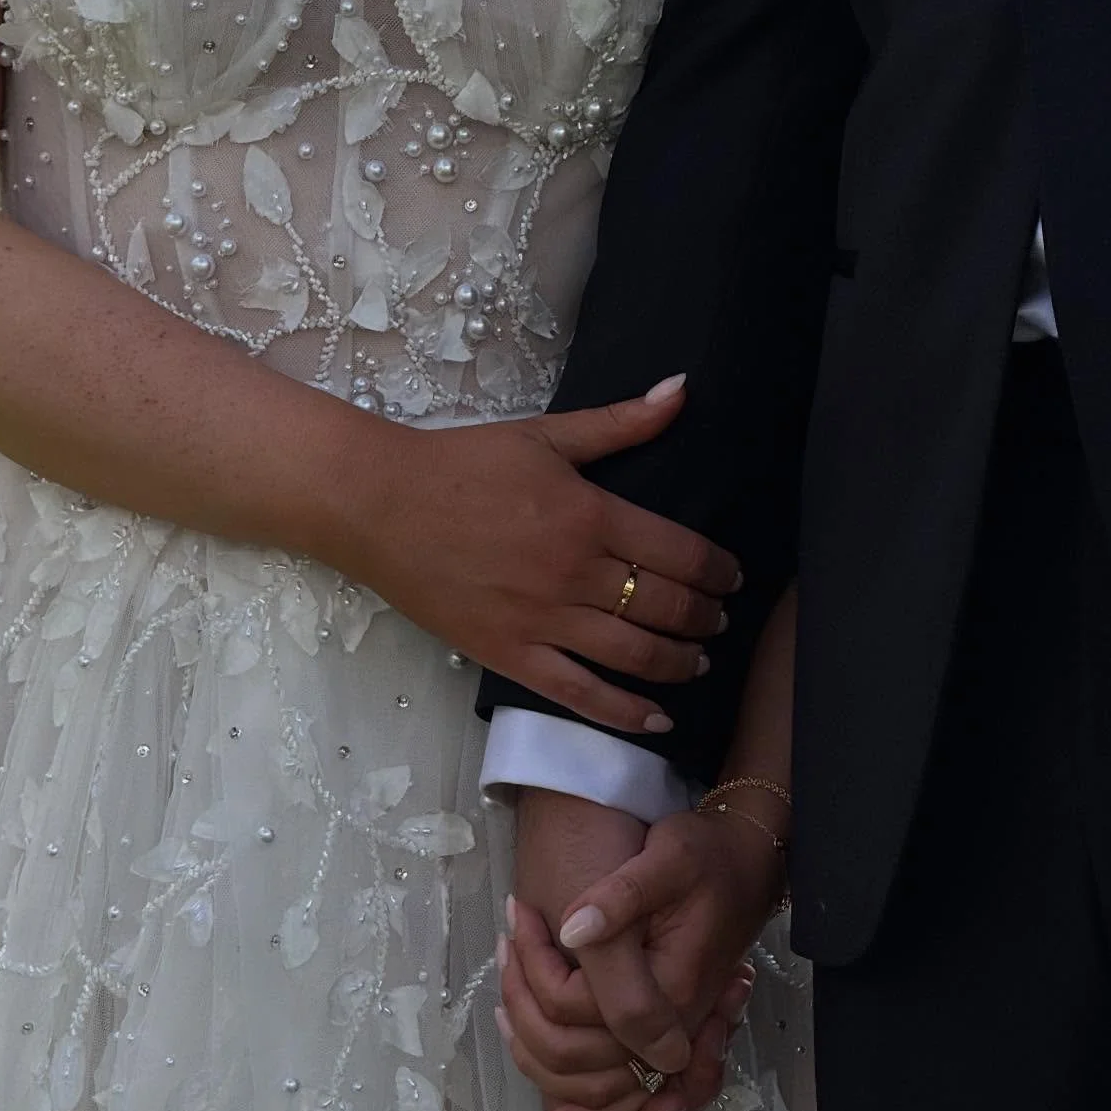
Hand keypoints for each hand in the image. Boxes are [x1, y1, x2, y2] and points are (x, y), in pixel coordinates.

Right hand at [346, 377, 740, 734]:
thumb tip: (682, 389)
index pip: (680, 552)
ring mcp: (544, 620)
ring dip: (679, 662)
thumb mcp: (545, 435)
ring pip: (634, 654)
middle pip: (666, 606)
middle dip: (705, 618)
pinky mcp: (511, 655)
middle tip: (719, 621)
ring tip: (699, 662)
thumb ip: (620, 422)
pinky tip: (657, 721)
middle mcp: (576, 573)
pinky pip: (579, 694)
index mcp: (591, 515)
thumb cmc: (460, 464)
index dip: (718, 570)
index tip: (732, 578)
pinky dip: (624, 713)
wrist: (379, 504)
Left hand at [503, 788, 745, 1110]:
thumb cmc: (707, 858)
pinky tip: (522, 1015)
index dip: (535, 979)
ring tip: (509, 972)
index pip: (580, 1011)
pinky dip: (554, 1067)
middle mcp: (671, 1029)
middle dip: (522, 1006)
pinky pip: (599, 1085)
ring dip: (528, 1040)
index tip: (518, 921)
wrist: (745, 868)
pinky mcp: (654, 1037)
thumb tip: (571, 931)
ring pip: (580, 1085)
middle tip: (505, 944)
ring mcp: (664, 1040)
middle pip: (571, 1061)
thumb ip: (622, 897)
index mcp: (673, 989)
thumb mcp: (669, 857)